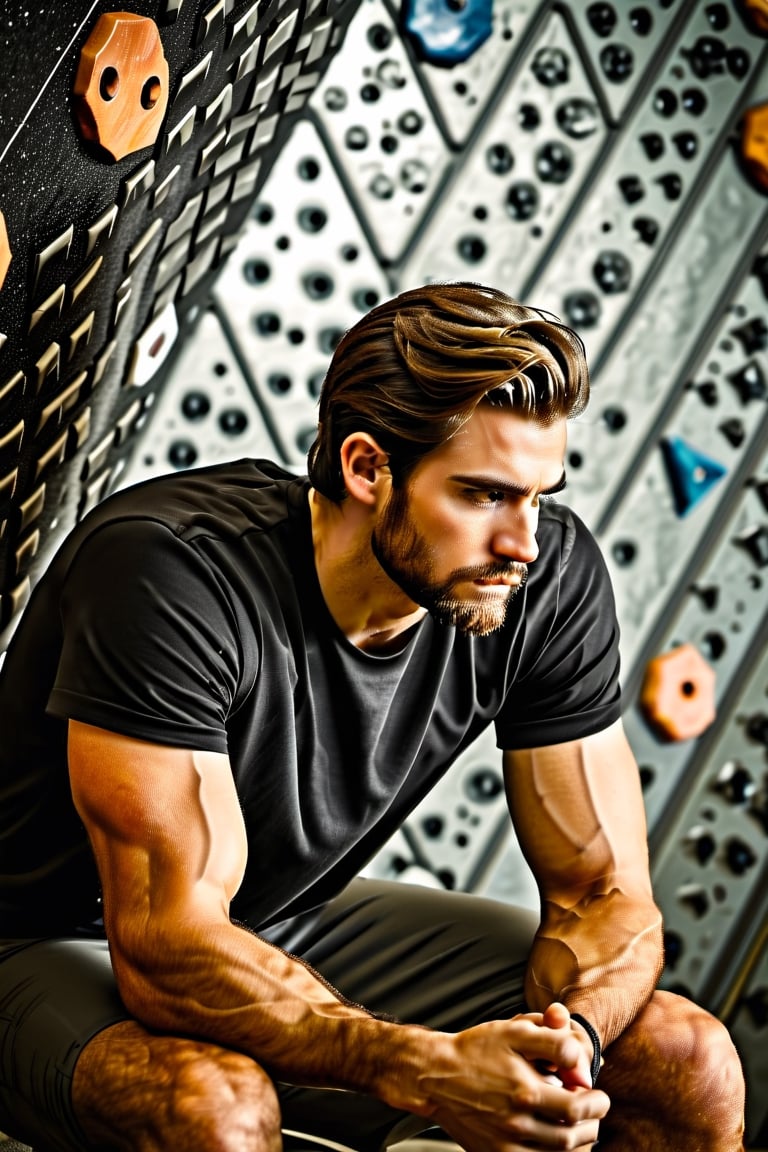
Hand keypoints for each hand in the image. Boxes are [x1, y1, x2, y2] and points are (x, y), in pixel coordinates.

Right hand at [417, 1011, 609, 1151]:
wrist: (435, 1075)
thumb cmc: (476, 1050)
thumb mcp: (515, 1031)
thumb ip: (554, 1042)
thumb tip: (582, 1063)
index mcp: (523, 1090)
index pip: (576, 1107)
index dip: (595, 1102)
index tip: (598, 1094)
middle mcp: (515, 1122)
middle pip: (571, 1137)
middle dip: (592, 1124)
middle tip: (594, 1111)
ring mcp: (504, 1143)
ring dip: (579, 1144)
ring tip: (582, 1128)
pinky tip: (558, 1144)